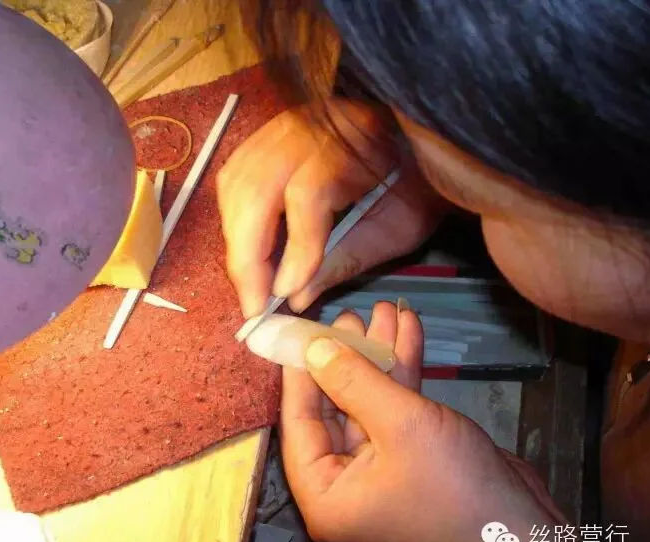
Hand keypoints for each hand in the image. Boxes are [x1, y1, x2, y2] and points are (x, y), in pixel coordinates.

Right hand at [217, 99, 447, 317]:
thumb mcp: (397, 227)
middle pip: (255, 191)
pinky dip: (234, 221)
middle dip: (248, 257)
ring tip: (250, 286)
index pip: (307, 194)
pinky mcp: (264, 137)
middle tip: (253, 305)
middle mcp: (307, 128)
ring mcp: (280, 128)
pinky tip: (247, 252)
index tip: (286, 294)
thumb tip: (295, 296)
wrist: (416, 135)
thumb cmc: (416, 183)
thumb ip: (346, 260)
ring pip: (236, 187)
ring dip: (236, 242)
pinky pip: (233, 180)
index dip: (295, 248)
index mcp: (355, 142)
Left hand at [281, 303, 601, 541]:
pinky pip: (395, 410)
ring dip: (380, 357)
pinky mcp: (410, 457)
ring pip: (368, 403)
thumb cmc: (458, 490)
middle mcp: (344, 486)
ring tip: (384, 311)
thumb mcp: (401, 425)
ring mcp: (378, 471)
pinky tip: (408, 330)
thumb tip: (314, 349)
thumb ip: (353, 381)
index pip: (299, 422)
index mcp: (325, 494)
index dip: (300, 372)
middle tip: (351, 316)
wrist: (528, 535)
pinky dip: (403, 373)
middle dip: (348, 357)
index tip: (301, 330)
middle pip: (334, 409)